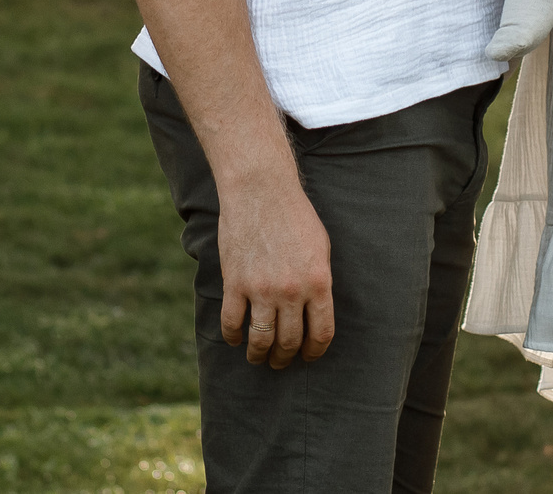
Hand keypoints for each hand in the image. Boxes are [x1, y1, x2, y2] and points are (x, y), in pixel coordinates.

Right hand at [215, 169, 334, 367]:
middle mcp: (291, 291)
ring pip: (261, 340)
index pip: (321, 333)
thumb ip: (319, 281)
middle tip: (281, 362)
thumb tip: (316, 310)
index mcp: (318, 282)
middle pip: (289, 341)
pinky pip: (232, 323)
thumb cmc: (295, 215)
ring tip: (258, 357)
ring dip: (259, 355)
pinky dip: (233, 337)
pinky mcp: (234, 283)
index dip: (315, 352)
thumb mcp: (321, 247)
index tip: (308, 357)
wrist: (261, 190)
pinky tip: (236, 338)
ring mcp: (261, 289)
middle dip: (285, 358)